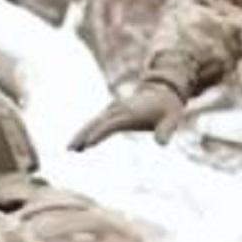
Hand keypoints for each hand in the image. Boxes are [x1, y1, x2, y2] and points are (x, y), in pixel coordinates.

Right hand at [68, 82, 184, 150]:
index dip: (100, 134)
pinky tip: (79, 144)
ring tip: (70, 149)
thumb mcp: (172, 119)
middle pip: (97, 123)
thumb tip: (161, 143)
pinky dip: (86, 131)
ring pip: (93, 122)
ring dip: (81, 134)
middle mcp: (119, 109)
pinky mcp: (112, 112)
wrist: (164, 92)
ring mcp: (114, 109)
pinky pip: (96, 123)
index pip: (111, 124)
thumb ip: (166, 131)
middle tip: (71, 149)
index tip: (88, 144)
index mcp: (131, 112)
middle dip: (83, 135)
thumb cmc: (168, 109)